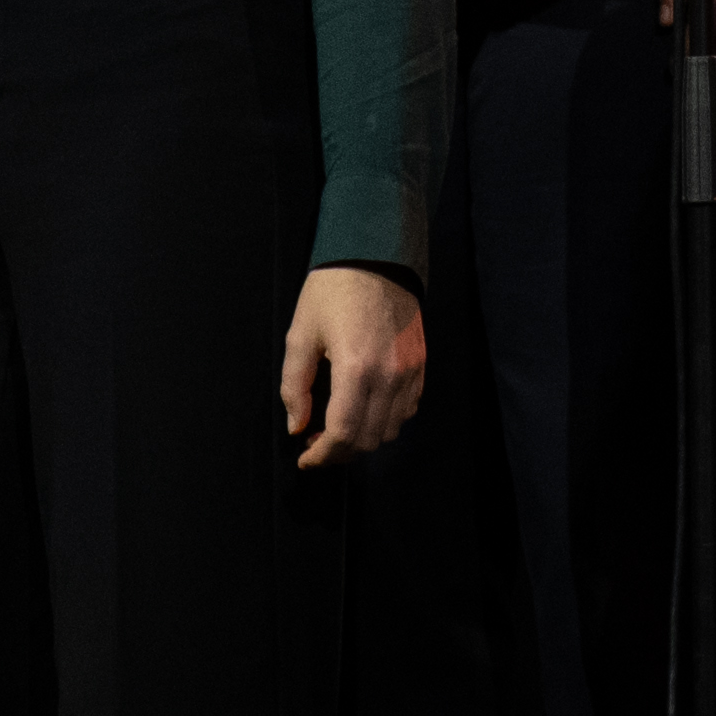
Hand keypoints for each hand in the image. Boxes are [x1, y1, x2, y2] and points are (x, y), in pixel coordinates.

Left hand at [279, 261, 430, 470]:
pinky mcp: (421, 364)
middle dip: (339, 453)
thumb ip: (295, 386)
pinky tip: (365, 409)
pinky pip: (407, 410)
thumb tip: (297, 426)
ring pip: (390, 430)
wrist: (377, 257)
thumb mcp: (300, 335)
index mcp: (355, 368)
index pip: (343, 434)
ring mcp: (410, 371)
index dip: (322, 456)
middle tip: (316, 443)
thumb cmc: (332, 292)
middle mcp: (389, 375)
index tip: (304, 459)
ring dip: (362, 439)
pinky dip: (385, 421)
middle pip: (368, 440)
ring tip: (339, 427)